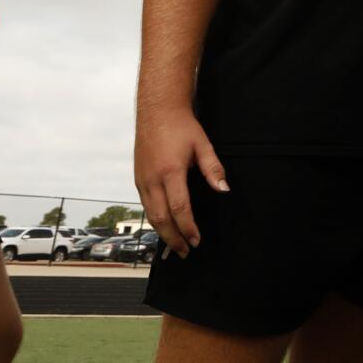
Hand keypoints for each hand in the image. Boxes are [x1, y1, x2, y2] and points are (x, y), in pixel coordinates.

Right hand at [135, 107, 228, 255]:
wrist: (157, 110)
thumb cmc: (181, 126)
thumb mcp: (203, 144)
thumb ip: (213, 169)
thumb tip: (224, 190)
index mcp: (170, 171)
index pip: (180, 208)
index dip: (188, 228)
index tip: (197, 240)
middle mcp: (152, 179)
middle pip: (161, 218)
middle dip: (174, 238)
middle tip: (186, 251)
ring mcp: (142, 179)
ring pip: (150, 214)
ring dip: (163, 232)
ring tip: (176, 245)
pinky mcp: (138, 178)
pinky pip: (146, 205)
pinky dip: (155, 220)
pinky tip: (164, 226)